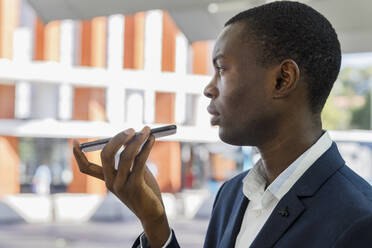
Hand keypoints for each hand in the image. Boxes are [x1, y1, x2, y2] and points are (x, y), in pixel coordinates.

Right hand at [73, 126, 170, 247]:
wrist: (153, 213)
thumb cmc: (144, 190)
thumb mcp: (135, 171)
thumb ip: (131, 157)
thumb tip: (131, 136)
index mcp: (106, 179)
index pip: (86, 168)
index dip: (78, 155)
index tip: (75, 141)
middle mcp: (111, 182)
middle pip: (106, 155)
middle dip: (118, 138)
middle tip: (131, 129)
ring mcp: (122, 185)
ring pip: (125, 156)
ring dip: (137, 140)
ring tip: (147, 130)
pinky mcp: (135, 186)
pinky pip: (140, 161)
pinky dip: (146, 147)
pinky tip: (152, 139)